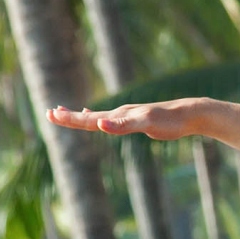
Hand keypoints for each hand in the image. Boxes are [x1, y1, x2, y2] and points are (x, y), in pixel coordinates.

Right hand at [48, 101, 199, 140]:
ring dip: (79, 117)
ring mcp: (128, 116)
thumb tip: (99, 124)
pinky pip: (112, 120)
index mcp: (120, 115)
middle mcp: (121, 114)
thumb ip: (123, 125)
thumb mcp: (147, 123)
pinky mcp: (137, 120)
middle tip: (49, 114)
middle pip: (90, 116)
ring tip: (63, 113)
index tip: (51, 115)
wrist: (190, 113)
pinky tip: (98, 121)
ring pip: (98, 117)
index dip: (70, 119)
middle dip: (69, 117)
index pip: (89, 119)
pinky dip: (99, 120)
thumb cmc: (170, 120)